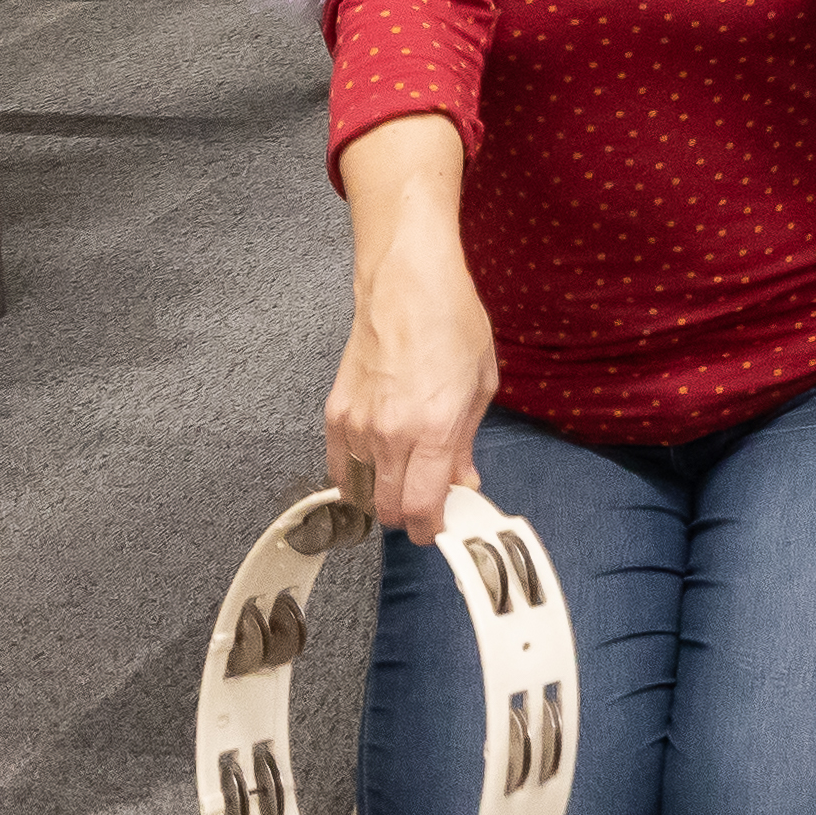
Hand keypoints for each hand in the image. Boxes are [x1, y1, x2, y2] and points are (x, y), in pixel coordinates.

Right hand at [322, 121, 493, 541]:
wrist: (406, 286)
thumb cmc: (452, 325)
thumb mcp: (481, 385)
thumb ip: (465, 442)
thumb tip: (460, 482)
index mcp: (433, 429)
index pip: (421, 508)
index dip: (430, 528)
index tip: (440, 527)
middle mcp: (390, 434)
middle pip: (388, 510)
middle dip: (409, 516)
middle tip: (427, 503)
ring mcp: (357, 426)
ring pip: (361, 493)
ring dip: (382, 496)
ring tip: (404, 478)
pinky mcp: (334, 415)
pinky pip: (339, 469)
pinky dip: (356, 477)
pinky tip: (377, 463)